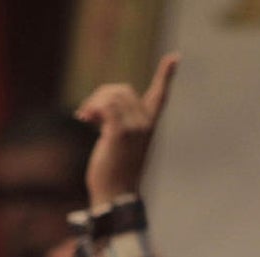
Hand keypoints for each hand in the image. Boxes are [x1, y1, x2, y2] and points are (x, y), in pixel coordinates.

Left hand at [75, 52, 178, 207]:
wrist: (115, 196)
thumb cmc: (114, 173)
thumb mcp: (118, 143)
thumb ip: (115, 122)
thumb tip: (96, 108)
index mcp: (149, 126)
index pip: (160, 96)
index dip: (166, 75)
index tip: (175, 57)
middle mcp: (145, 124)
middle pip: (122, 89)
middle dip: (101, 96)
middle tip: (87, 115)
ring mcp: (134, 128)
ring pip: (112, 95)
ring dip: (94, 102)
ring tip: (85, 117)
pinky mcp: (120, 133)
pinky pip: (106, 106)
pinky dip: (92, 108)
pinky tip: (84, 119)